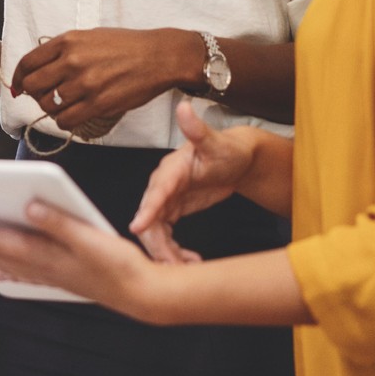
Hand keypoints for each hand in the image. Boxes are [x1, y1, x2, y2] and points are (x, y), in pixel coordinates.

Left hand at [0, 202, 158, 320]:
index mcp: (43, 253)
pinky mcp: (59, 279)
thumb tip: (28, 204)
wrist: (142, 294)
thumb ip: (58, 221)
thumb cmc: (119, 264)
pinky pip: (23, 274)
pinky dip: (5, 271)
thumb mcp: (90, 237)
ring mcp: (48, 275)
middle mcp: (39, 266)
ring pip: (3, 263)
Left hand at [10, 28, 201, 132]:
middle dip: (34, 94)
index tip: (19, 85)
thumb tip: (39, 66)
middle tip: (45, 95)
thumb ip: (63, 49)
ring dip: (51, 109)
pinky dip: (65, 121)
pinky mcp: (98, 104)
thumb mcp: (89, 36)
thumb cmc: (126, 45)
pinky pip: (66, 121)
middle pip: (32, 86)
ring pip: (48, 106)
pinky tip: (73, 114)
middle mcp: (72, 61)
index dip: (18, 77)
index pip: (27, 63)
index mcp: (67, 41)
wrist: (159, 56)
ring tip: (64, 104)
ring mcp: (85, 84)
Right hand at [129, 100, 266, 263]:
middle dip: (158, 244)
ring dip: (167, 253)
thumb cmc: (227, 149)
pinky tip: (189, 261)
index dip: (147, 210)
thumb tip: (185, 108)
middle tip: (174, 265)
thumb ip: (197, 129)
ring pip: (156, 232)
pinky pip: (165, 236)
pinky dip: (174, 251)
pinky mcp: (172, 210)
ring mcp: (166, 200)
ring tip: (186, 266)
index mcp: (170, 170)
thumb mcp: (215, 141)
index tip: (138, 227)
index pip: (156, 192)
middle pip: (151, 219)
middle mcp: (162, 186)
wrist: (236, 160)